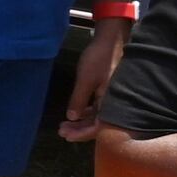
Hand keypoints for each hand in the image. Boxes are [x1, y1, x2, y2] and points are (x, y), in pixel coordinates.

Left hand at [62, 22, 126, 141]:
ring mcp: (113, 97)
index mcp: (111, 102)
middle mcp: (114, 102)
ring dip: (81, 121)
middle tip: (61, 131)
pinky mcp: (109, 90)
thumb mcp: (85, 80)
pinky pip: (99, 107)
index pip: (98, 127)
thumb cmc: (99, 59)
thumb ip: (79, 99)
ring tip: (65, 124)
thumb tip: (72, 118)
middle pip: (98, 124)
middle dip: (79, 129)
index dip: (81, 134)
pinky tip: (76, 112)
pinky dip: (86, 111)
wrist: (111, 40)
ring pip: (98, 115)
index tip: (65, 136)